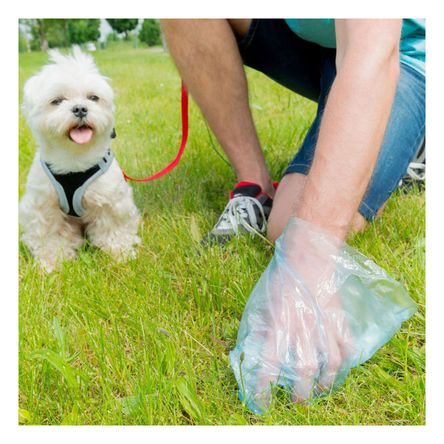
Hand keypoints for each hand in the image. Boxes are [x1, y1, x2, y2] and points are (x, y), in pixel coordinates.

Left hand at [230, 217, 415, 413]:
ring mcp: (324, 323)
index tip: (261, 401)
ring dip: (325, 382)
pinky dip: (346, 361)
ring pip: (331, 363)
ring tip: (320, 389)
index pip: (270, 363)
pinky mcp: (339, 317)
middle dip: (301, 392)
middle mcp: (302, 327)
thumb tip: (252, 350)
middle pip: (305, 369)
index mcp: (279, 322)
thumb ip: (260, 326)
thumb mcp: (262, 301)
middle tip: (297, 401)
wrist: (307, 256)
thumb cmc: (281, 278)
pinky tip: (339, 367)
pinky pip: (347, 345)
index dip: (264, 387)